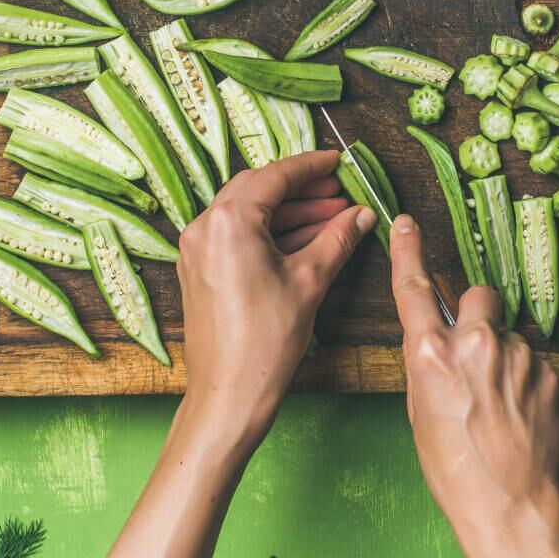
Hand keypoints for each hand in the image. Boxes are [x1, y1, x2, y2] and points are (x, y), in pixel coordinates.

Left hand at [177, 150, 374, 447]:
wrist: (229, 394)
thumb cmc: (265, 342)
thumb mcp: (310, 282)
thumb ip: (337, 239)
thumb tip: (361, 215)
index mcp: (228, 222)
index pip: (275, 176)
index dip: (311, 167)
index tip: (337, 163)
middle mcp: (204, 228)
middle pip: (258, 190)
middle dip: (302, 190)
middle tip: (339, 192)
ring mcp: (197, 250)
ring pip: (248, 214)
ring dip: (289, 213)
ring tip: (333, 217)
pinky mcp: (199, 270)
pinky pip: (236, 236)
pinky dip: (270, 234)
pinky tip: (306, 240)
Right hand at [389, 213, 558, 557]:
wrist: (511, 507)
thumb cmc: (455, 471)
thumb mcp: (419, 412)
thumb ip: (429, 366)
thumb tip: (440, 345)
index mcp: (431, 355)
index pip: (413, 289)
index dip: (408, 251)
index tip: (406, 223)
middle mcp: (475, 345)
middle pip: (477, 296)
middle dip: (476, 316)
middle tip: (475, 356)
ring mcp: (518, 357)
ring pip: (509, 336)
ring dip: (503, 358)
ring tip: (499, 408)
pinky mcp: (549, 373)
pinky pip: (533, 363)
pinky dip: (526, 383)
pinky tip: (520, 418)